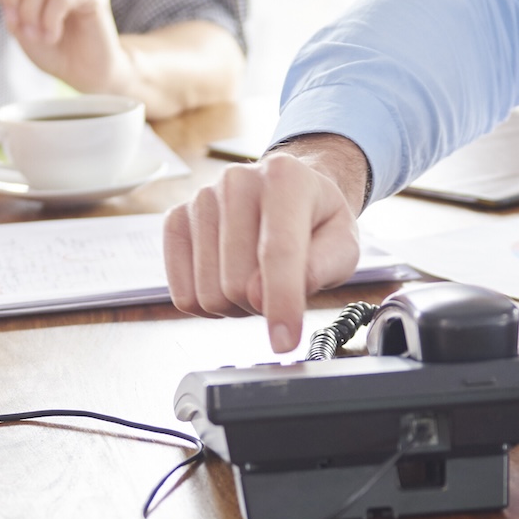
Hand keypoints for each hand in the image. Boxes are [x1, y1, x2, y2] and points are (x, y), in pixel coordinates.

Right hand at [163, 138, 367, 353]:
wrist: (292, 193)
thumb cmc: (317, 221)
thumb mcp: (343, 246)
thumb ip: (318, 269)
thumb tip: (262, 293)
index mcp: (285, 178)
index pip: (277, 252)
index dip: (281, 302)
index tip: (284, 341)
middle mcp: (237, 181)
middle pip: (236, 283)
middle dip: (261, 305)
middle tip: (278, 289)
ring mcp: (200, 199)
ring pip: (208, 293)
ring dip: (235, 306)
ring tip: (254, 281)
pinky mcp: (175, 220)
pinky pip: (182, 293)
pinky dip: (208, 304)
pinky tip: (226, 281)